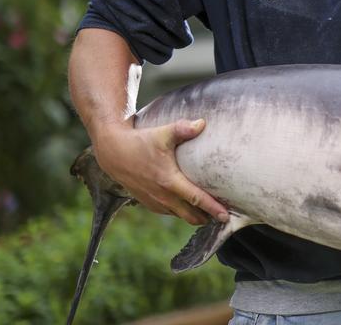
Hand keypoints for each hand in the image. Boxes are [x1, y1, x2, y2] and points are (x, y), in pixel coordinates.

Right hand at [92, 118, 228, 225]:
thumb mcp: (162, 133)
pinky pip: (169, 212)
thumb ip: (183, 129)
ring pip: (180, 216)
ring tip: (212, 214)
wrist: (113, 152)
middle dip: (208, 218)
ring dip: (195, 217)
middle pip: (191, 215)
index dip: (213, 208)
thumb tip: (202, 123)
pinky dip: (181, 213)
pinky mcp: (148, 202)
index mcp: (169, 181)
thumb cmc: (140, 142)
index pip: (196, 199)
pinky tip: (190, 208)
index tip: (227, 216)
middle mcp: (162, 196)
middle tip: (225, 217)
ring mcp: (154, 201)